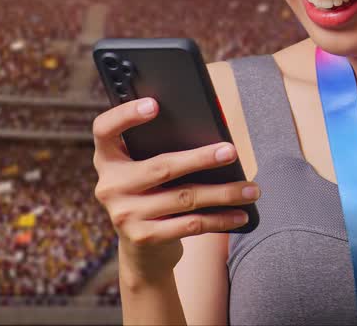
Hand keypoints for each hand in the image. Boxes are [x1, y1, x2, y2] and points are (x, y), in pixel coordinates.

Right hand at [91, 97, 259, 277]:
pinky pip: (191, 224)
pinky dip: (220, 219)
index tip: (155, 104)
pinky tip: (241, 214)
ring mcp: (124, 214)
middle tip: (232, 151)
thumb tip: (214, 135)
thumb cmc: (153, 195)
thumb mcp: (147, 171)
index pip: (104, 129)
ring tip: (252, 189)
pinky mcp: (144, 238)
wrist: (142, 252)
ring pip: (184, 197)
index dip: (126, 114)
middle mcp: (109, 186)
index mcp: (108, 159)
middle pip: (161, 166)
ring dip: (224, 193)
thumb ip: (161, 150)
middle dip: (201, 158)